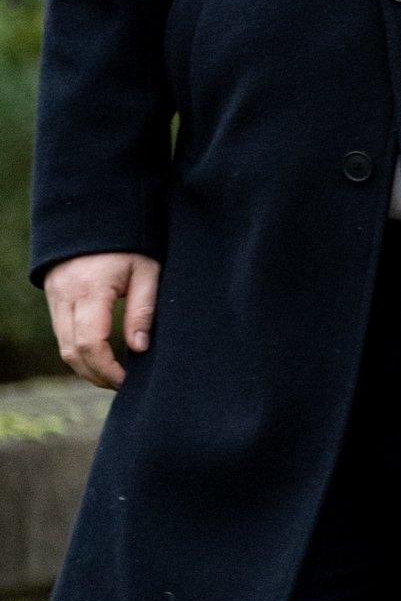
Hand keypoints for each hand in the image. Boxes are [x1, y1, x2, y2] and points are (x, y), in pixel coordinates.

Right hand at [44, 253, 159, 389]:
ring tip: (113, 376)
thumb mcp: (147, 270)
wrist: (95, 215)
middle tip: (121, 385)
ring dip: (85, 366)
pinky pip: (61, 334)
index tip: (126, 381)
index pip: (90, 342)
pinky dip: (78, 351)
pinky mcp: (53, 298)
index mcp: (90, 289)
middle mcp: (65, 297)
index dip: (106, 368)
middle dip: (95, 374)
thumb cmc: (130, 242)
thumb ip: (144, 309)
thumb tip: (139, 348)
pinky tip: (100, 357)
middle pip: (71, 351)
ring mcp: (55, 298)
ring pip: (62, 346)